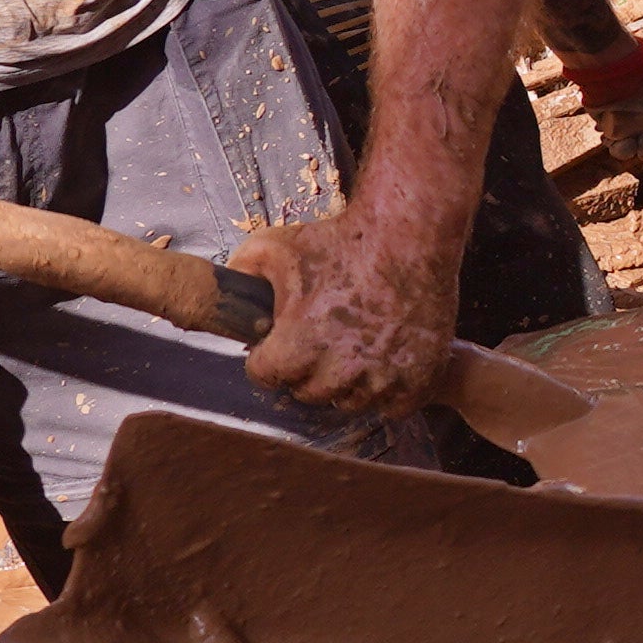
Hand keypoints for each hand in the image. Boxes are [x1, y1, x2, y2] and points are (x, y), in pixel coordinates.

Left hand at [225, 197, 469, 422]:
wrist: (409, 235)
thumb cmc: (342, 240)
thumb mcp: (275, 247)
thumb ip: (241, 275)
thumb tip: (225, 298)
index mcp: (297, 349)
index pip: (265, 376)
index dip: (270, 355)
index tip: (283, 340)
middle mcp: (339, 373)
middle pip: (308, 392)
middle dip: (307, 369)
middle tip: (322, 337)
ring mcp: (381, 381)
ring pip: (349, 402)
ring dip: (347, 382)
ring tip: (356, 344)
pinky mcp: (417, 382)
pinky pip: (390, 407)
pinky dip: (387, 391)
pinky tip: (384, 358)